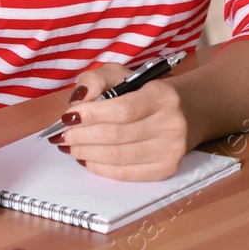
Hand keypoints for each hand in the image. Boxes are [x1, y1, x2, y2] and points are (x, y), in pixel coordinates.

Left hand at [53, 63, 191, 181]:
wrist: (185, 112)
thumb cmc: (145, 93)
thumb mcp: (121, 75)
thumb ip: (96, 80)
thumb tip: (78, 100)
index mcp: (161, 95)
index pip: (122, 110)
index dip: (91, 115)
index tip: (69, 116)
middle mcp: (171, 123)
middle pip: (117, 135)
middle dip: (82, 136)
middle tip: (63, 135)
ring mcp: (171, 149)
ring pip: (118, 157)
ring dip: (87, 153)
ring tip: (71, 147)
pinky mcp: (166, 169)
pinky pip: (126, 174)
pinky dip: (101, 168)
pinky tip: (87, 160)